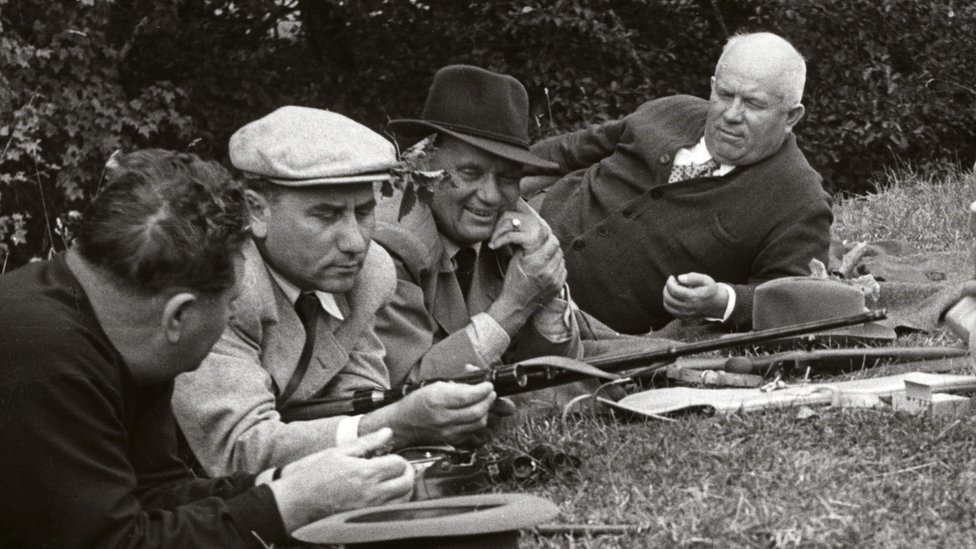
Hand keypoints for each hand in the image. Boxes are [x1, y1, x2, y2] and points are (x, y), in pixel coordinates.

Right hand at [270, 428, 413, 531]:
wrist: (295, 501)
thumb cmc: (312, 475)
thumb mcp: (339, 452)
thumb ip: (367, 442)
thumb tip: (387, 432)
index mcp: (366, 473)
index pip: (399, 464)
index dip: (398, 458)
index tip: (391, 457)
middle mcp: (371, 493)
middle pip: (406, 483)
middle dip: (406, 473)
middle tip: (397, 468)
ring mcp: (369, 509)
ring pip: (402, 499)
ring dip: (403, 488)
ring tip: (392, 480)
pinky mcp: (365, 519)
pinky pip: (390, 511)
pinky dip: (394, 502)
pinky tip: (384, 494)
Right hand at [365, 381, 497, 447]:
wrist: (402, 424)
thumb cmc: (417, 403)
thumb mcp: (434, 386)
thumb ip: (457, 386)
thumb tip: (477, 386)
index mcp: (437, 400)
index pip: (468, 396)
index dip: (483, 390)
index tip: (488, 385)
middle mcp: (443, 418)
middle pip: (476, 411)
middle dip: (488, 400)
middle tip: (490, 393)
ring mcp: (448, 432)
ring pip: (478, 424)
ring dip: (486, 412)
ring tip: (485, 403)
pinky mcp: (451, 441)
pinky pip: (473, 433)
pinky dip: (479, 423)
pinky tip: (477, 415)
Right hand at [487, 231, 566, 334]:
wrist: (516, 305)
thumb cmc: (513, 283)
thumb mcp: (514, 262)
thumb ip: (525, 248)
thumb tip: (531, 236)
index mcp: (536, 263)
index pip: (553, 243)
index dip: (551, 238)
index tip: (547, 238)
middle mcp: (548, 271)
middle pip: (559, 251)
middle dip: (553, 247)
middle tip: (546, 247)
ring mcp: (555, 280)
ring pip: (562, 261)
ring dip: (556, 257)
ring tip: (547, 258)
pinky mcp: (558, 287)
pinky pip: (563, 271)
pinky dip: (558, 267)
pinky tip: (549, 268)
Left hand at [489, 204, 550, 254]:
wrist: (531, 276)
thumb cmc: (522, 257)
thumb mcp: (517, 236)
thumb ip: (512, 224)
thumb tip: (497, 209)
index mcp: (535, 218)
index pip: (518, 202)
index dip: (503, 206)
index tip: (493, 218)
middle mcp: (538, 221)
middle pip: (509, 213)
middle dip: (496, 224)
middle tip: (491, 237)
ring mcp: (537, 229)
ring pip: (508, 221)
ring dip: (496, 233)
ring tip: (492, 242)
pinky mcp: (533, 238)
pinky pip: (510, 234)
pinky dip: (498, 240)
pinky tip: (494, 246)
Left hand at [662, 272, 728, 320]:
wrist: (715, 304)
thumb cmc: (709, 290)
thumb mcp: (706, 280)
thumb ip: (693, 277)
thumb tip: (679, 278)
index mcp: (693, 297)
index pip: (673, 289)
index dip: (670, 282)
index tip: (672, 277)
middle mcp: (688, 307)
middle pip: (668, 297)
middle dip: (667, 288)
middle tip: (672, 283)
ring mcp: (685, 314)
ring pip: (667, 305)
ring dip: (666, 295)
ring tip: (672, 290)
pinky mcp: (683, 317)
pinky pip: (670, 310)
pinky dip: (668, 303)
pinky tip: (674, 297)